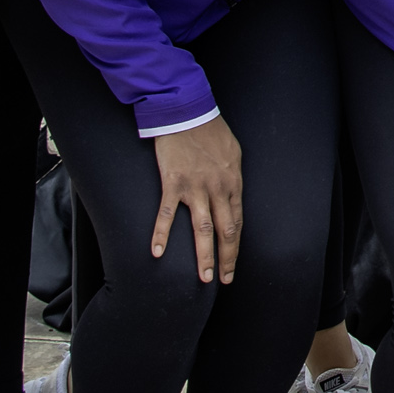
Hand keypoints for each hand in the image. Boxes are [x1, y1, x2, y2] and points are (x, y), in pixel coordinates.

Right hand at [150, 116, 244, 283]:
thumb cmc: (212, 131)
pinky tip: (156, 253)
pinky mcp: (173, 182)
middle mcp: (218, 189)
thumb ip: (232, 178)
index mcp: (233, 183)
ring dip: (203, 255)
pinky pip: (167, 213)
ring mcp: (196, 187)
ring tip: (203, 277)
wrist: (189, 112)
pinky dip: (161, 234)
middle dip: (225, 259)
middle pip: (225, 231)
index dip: (235, 247)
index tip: (232, 266)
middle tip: (223, 280)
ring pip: (202, 228)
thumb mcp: (233, 154)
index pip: (236, 223)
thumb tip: (231, 195)